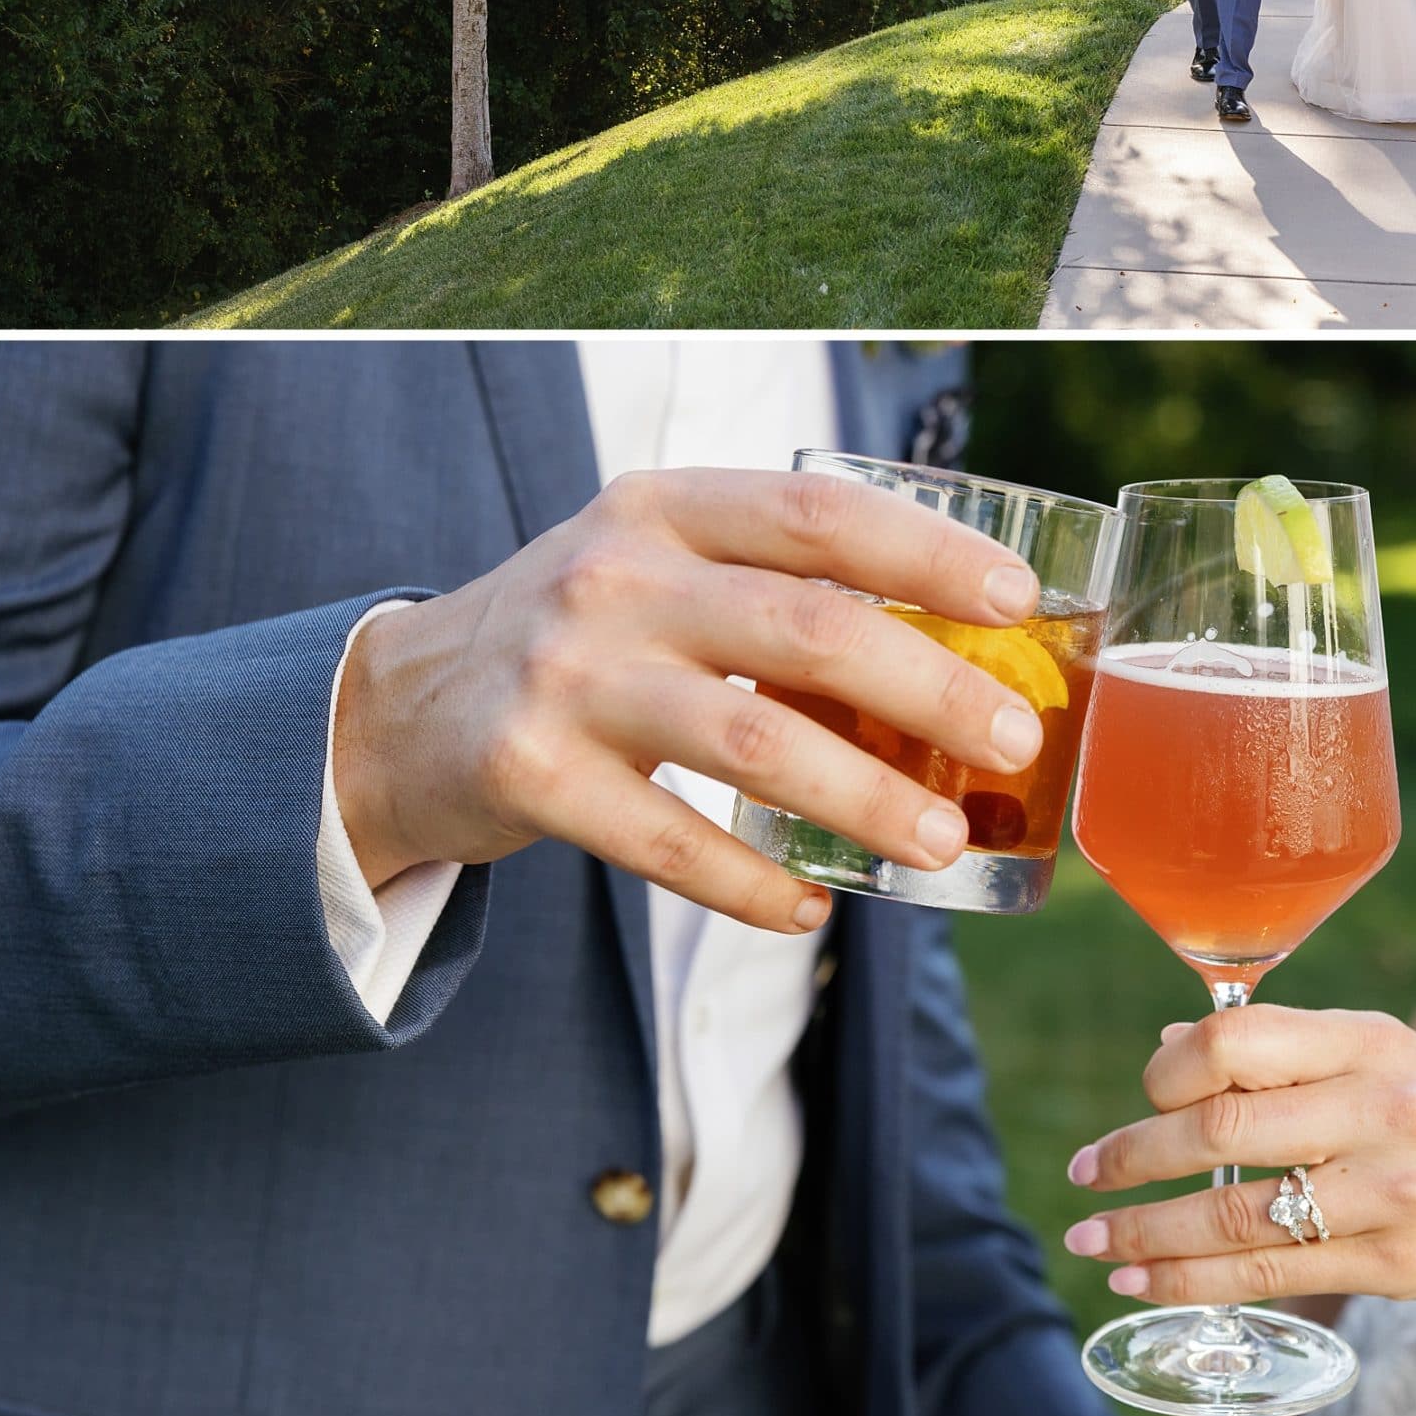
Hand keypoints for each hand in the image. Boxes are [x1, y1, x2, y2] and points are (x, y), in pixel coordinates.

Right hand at [333, 468, 1047, 931]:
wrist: (400, 708)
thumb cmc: (579, 635)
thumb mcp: (655, 565)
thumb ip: (770, 581)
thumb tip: (954, 645)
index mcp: (664, 507)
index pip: (818, 513)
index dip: (927, 551)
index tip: (1015, 597)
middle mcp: (615, 577)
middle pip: (805, 626)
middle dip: (928, 685)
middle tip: (1012, 738)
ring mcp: (568, 675)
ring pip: (750, 736)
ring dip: (863, 796)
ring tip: (941, 838)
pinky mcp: (529, 773)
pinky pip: (666, 841)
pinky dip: (750, 885)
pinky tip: (812, 909)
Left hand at [1062, 1004, 1415, 1309]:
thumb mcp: (1375, 1046)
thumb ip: (1276, 1048)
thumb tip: (1166, 1052)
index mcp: (1367, 1040)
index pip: (1234, 1044)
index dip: (1168, 1072)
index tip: (1143, 1092)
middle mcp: (1380, 1111)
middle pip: (1224, 1135)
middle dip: (1134, 1157)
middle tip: (1083, 1172)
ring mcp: (1390, 1195)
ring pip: (1237, 1219)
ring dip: (1148, 1234)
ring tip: (1096, 1239)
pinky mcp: (1393, 1268)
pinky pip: (1271, 1276)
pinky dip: (1195, 1282)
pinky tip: (1145, 1281)